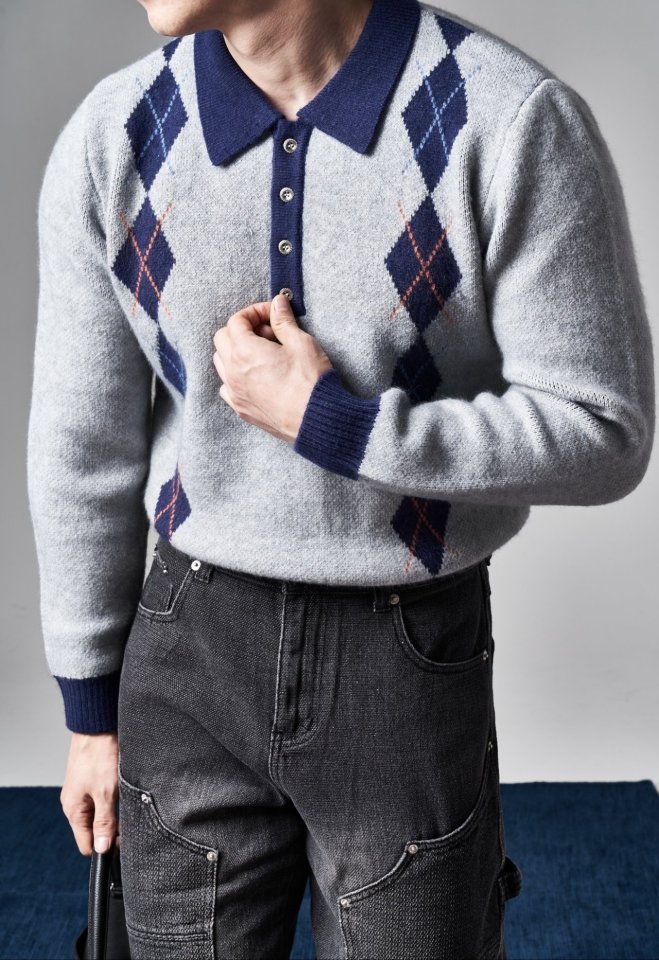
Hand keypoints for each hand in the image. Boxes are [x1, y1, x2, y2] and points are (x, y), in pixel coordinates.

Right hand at [60, 731, 118, 856]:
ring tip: (129, 806)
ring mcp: (85, 791)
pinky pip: (104, 799)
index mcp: (74, 810)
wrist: (98, 725)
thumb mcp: (105, 793)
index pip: (86, 844)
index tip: (124, 846)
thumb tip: (101, 849)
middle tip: (132, 824)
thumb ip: (104, 822)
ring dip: (116, 815)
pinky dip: (115, 801)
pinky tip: (125, 794)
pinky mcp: (94, 779)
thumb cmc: (99, 755)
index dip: (105, 849)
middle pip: (95, 830)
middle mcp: (77, 803)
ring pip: (101, 814)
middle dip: (113, 832)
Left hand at [213, 294, 333, 442]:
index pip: (236, 321)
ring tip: (264, 354)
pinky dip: (235, 376)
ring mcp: (235, 393)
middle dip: (242, 330)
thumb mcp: (301, 342)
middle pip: (222, 339)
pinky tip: (257, 376)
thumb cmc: (310, 381)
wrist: (317, 419)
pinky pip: (227, 386)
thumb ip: (283, 321)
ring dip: (236, 352)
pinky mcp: (241, 409)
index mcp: (244, 351)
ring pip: (221, 362)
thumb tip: (277, 303)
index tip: (271, 315)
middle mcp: (232, 372)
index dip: (254, 312)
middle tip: (269, 333)